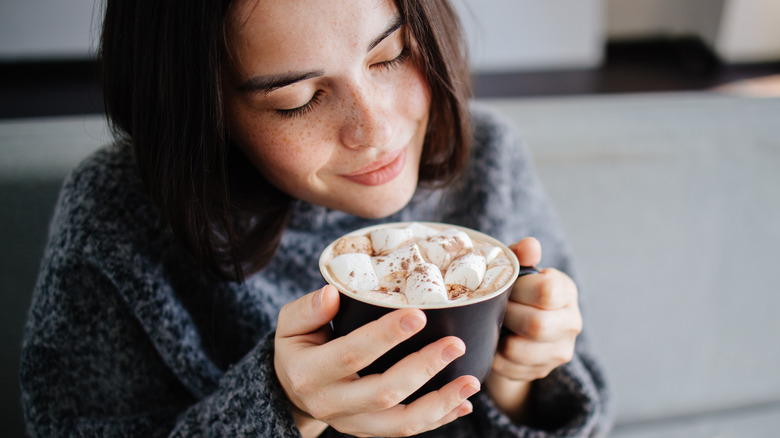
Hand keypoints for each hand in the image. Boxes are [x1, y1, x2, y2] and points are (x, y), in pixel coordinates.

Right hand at [274, 285, 480, 436]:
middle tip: (455, 344)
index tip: (418, 315)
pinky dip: (438, 418)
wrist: (290, 391)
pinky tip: (464, 403)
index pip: (351, 353)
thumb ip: (307, 310)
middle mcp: (331, 403)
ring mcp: (352, 423)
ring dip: (440, 403)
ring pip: (400, 423)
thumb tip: (331, 294)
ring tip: (472, 382)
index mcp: (310, 372)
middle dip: (423, 368)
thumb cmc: (298, 347)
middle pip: (382, 392)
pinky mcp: (368, 431)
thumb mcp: (289, 325)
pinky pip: (406, 430)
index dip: (385, 336)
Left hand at [485, 237, 581, 419]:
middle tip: (493, 309)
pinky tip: (495, 343)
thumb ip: (521, 255)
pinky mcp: (542, 371)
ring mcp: (560, 350)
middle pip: (536, 325)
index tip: (506, 287)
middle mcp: (571, 322)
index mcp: (565, 290)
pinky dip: (494, 356)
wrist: (515, 329)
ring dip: (499, 337)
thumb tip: (530, 245)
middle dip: (507, 316)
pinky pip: (509, 368)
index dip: (518, 290)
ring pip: (519, 350)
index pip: (546, 292)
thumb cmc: (514, 292)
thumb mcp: (516, 270)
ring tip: (494, 325)